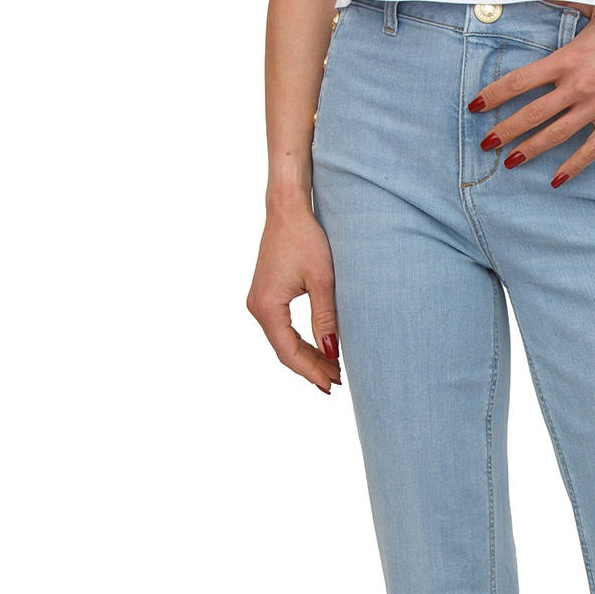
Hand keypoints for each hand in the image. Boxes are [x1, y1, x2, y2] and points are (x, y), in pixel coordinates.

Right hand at [246, 198, 341, 392]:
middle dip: (310, 367)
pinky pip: (281, 327)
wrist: (287, 209)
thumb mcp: (323, 281)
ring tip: (331, 368)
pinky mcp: (265, 295)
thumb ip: (325, 318)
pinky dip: (299, 340)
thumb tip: (330, 352)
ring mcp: (259, 301)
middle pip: (284, 350)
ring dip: (306, 355)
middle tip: (337, 381)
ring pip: (282, 340)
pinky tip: (318, 347)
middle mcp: (257, 307)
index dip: (310, 371)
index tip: (331, 384)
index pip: (289, 352)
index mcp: (267, 306)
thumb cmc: (306, 238)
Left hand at [467, 7, 594, 185]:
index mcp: (568, 59)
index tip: (476, 106)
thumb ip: (566, 2)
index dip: (494, 95)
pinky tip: (557, 179)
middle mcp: (578, 86)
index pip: (520, 81)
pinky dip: (573, 166)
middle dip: (504, 130)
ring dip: (530, 150)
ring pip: (555, 135)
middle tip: (486, 143)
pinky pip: (590, 150)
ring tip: (510, 161)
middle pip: (531, 114)